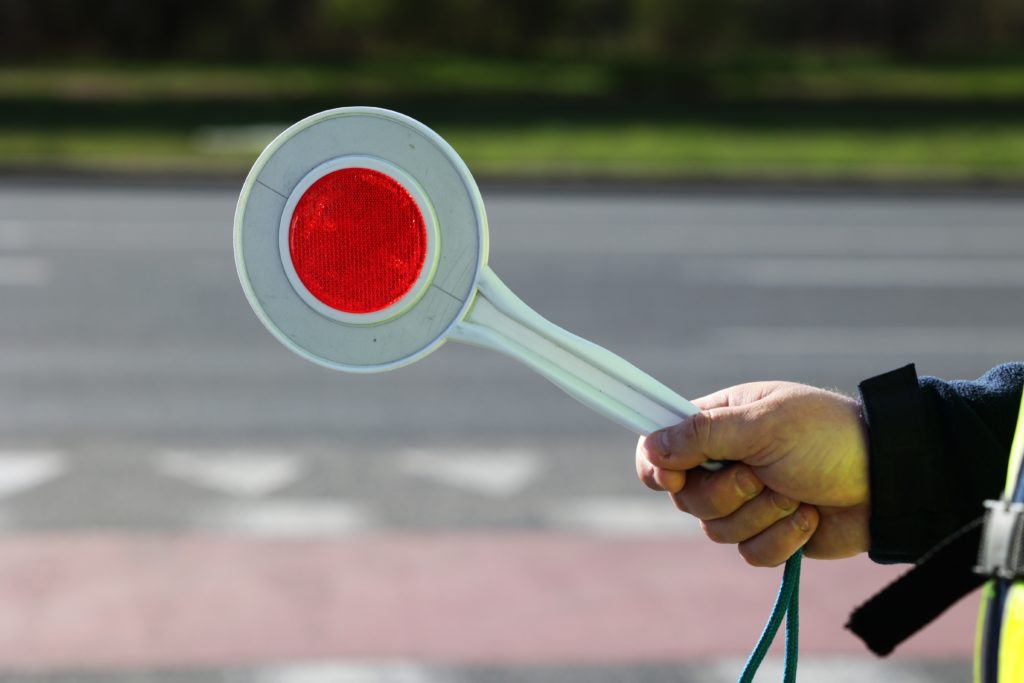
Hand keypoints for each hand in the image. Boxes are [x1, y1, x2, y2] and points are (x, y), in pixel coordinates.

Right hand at [636, 382, 869, 565]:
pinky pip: (750, 554)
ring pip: (717, 530)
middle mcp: (725, 462)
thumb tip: (648, 447)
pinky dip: (782, 539)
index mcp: (718, 423)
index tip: (671, 479)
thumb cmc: (828, 437)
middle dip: (726, 494)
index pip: (661, 446)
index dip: (657, 467)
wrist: (890, 481)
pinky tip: (809, 517)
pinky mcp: (770, 534)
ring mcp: (746, 500)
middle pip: (686, 498)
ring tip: (796, 493)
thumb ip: (702, 435)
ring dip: (761, 515)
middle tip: (761, 476)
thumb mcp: (763, 425)